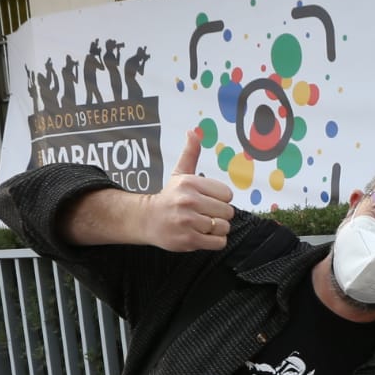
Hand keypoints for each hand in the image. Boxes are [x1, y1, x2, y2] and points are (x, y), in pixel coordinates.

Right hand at [140, 128, 235, 250]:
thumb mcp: (179, 173)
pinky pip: (219, 242)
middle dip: (219, 215)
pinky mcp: (188, 240)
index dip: (220, 199)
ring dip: (217, 229)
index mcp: (190, 183)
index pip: (227, 194)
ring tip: (202, 225)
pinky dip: (215, 241)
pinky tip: (202, 235)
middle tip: (205, 214)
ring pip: (224, 227)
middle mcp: (188, 201)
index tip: (207, 200)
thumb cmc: (169, 196)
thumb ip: (190, 154)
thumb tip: (194, 132)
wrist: (147, 219)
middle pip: (227, 212)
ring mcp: (188, 221)